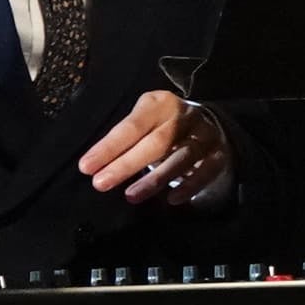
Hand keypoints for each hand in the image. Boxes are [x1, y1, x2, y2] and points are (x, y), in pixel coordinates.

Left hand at [81, 91, 234, 204]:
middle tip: (100, 184)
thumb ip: (125, 139)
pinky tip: (171, 199)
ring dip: (155, 179)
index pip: (132, 126)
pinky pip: (205, 171)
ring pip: (181, 157)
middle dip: (126, 164)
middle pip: (156, 142)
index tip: (86, 167)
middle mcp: (184, 117)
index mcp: (160, 104)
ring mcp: (204, 135)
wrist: (207, 125)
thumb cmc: (163, 127)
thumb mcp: (144, 122)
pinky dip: (189, 185)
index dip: (109, 147)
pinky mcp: (218, 154)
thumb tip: (95, 166)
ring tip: (131, 196)